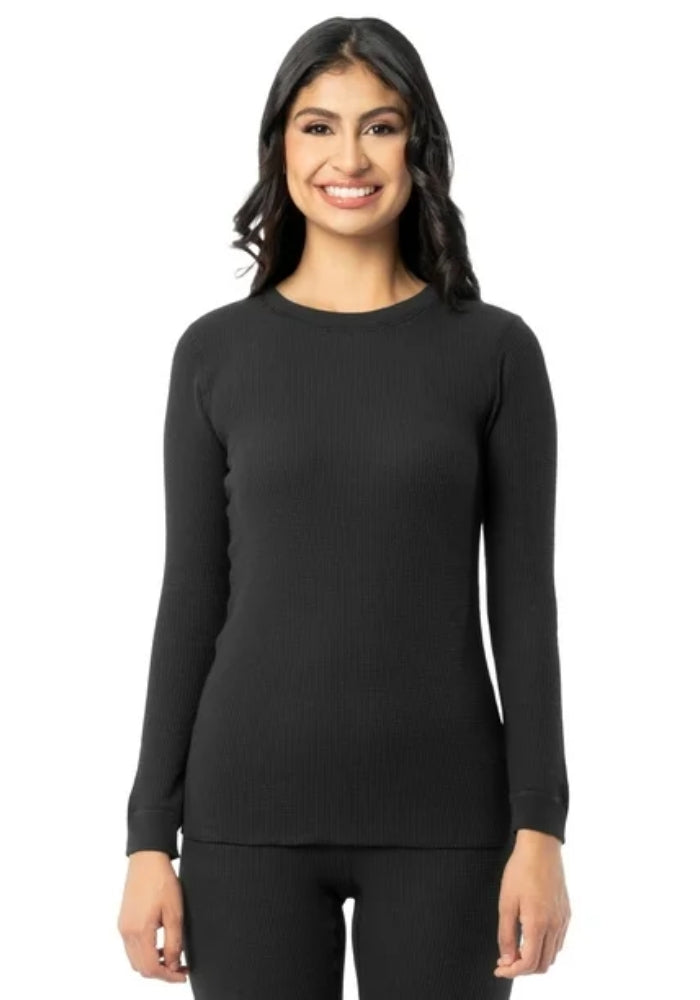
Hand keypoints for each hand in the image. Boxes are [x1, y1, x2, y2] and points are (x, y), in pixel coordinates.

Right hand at [117, 851, 189, 981]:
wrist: (147, 858)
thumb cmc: (162, 881)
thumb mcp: (175, 913)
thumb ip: (174, 942)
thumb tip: (173, 965)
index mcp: (139, 931)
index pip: (152, 968)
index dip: (169, 976)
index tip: (183, 975)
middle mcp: (126, 933)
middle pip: (141, 968)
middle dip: (161, 972)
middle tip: (181, 968)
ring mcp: (123, 927)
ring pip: (135, 959)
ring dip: (153, 963)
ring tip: (173, 956)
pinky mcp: (123, 921)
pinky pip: (132, 947)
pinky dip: (146, 952)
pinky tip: (161, 944)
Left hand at [494, 829, 570, 978]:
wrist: (540, 846)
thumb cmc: (521, 870)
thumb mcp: (506, 902)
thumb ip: (506, 934)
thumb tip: (507, 959)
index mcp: (538, 923)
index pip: (529, 963)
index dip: (512, 971)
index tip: (500, 967)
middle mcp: (555, 925)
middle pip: (543, 964)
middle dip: (524, 969)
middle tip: (506, 961)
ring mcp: (563, 919)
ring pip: (553, 955)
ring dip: (535, 959)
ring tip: (517, 950)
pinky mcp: (566, 912)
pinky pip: (559, 941)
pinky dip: (546, 948)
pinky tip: (532, 938)